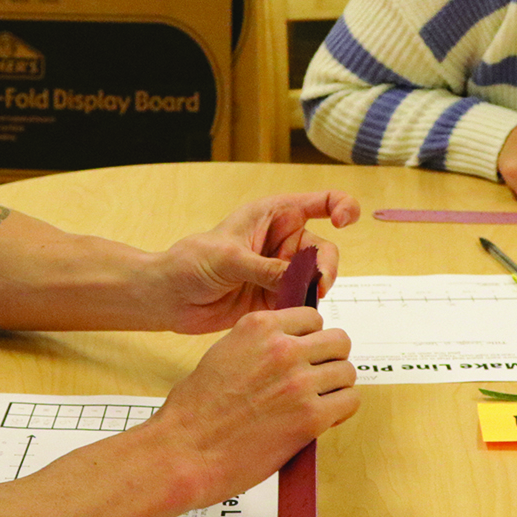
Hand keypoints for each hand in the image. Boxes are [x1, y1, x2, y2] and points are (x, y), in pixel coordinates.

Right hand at [144, 306, 358, 507]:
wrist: (184, 450)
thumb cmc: (194, 411)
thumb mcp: (224, 354)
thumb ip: (260, 345)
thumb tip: (291, 347)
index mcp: (259, 327)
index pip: (311, 317)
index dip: (311, 338)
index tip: (307, 353)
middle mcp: (283, 348)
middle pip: (337, 341)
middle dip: (329, 359)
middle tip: (317, 378)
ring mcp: (299, 382)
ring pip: (346, 372)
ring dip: (335, 387)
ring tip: (318, 402)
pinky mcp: (311, 417)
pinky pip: (349, 402)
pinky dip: (340, 411)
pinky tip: (322, 419)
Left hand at [155, 191, 361, 333]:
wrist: (170, 299)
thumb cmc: (189, 263)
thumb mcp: (228, 259)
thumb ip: (267, 268)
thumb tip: (302, 278)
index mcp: (273, 215)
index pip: (321, 202)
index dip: (341, 206)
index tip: (346, 222)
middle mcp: (282, 241)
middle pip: (324, 249)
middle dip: (326, 266)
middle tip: (319, 285)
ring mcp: (281, 270)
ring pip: (317, 279)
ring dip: (315, 290)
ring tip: (300, 302)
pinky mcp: (277, 297)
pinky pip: (302, 301)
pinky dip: (303, 308)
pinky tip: (290, 314)